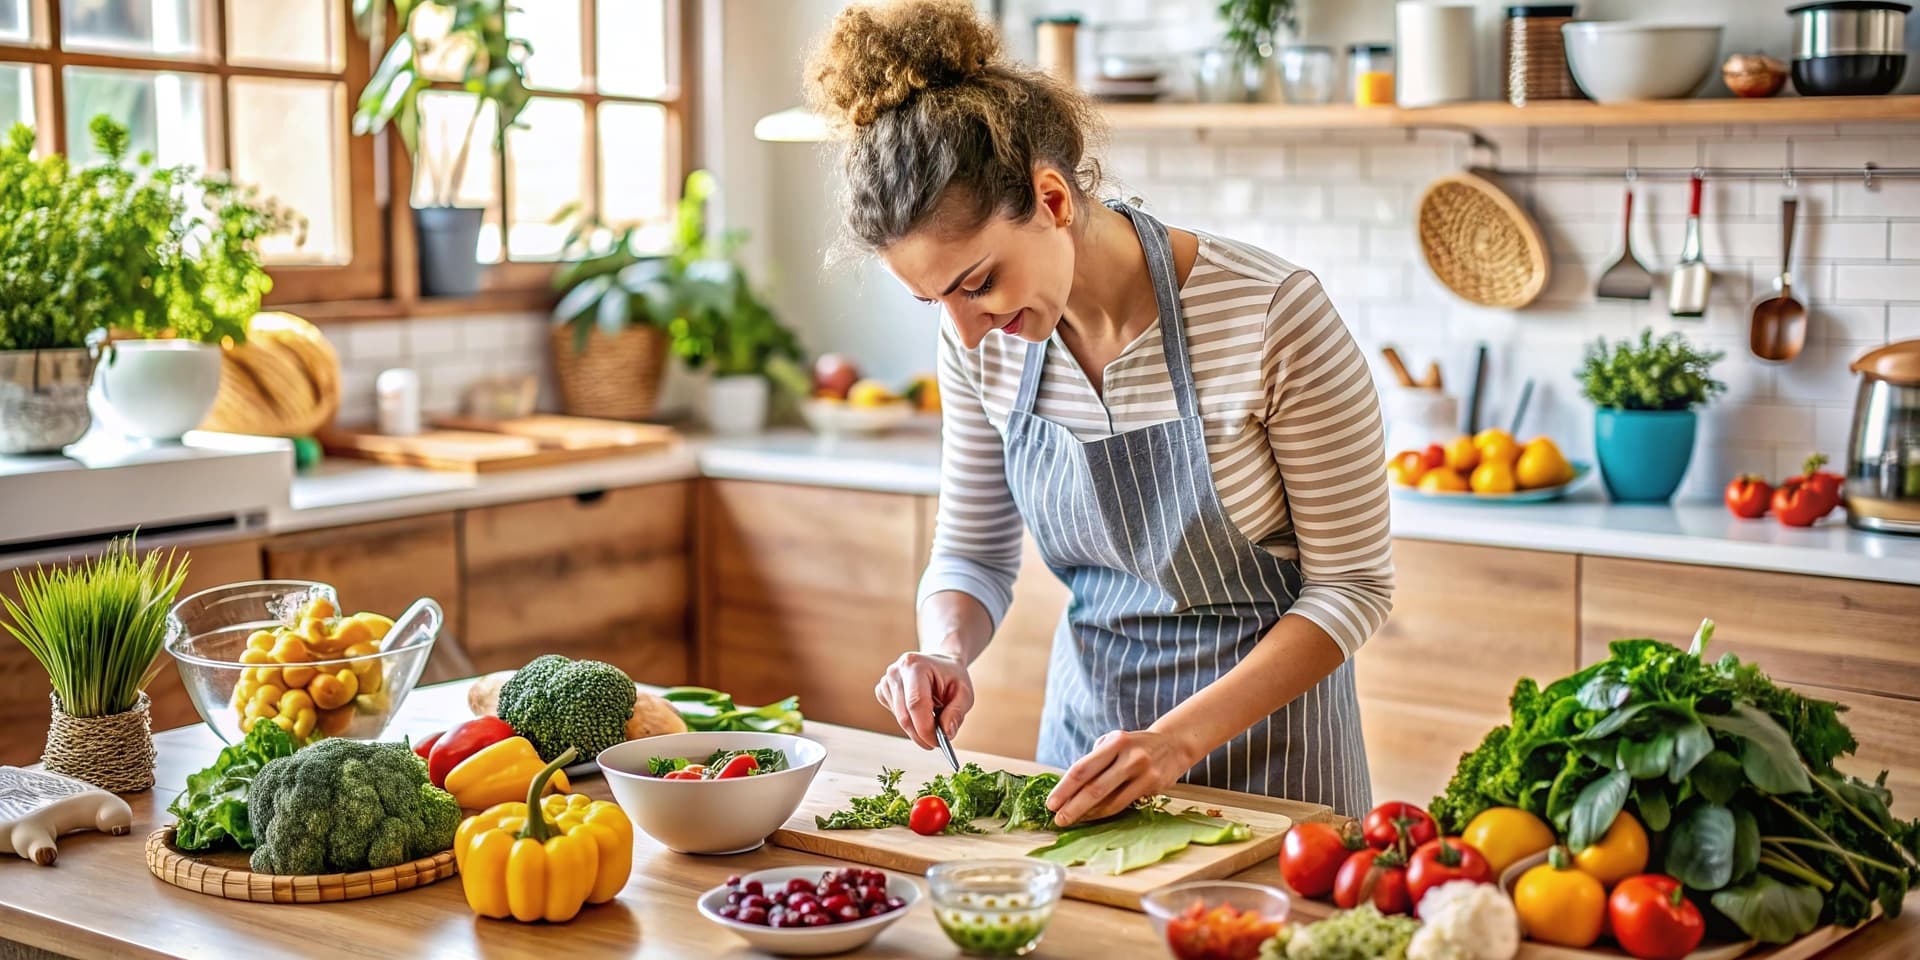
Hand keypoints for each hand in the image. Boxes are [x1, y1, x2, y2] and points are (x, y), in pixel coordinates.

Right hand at [874, 651, 973, 750]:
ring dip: (918, 728)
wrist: (940, 663)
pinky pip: (896, 716)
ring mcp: (886, 681)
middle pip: (905, 716)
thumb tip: (946, 733)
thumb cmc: (952, 677)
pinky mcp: (883, 691)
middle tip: (937, 741)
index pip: (916, 704)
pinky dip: (910, 721)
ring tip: (934, 716)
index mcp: (915, 665)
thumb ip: (957, 713)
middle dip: (921, 735)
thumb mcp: (965, 692)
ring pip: (900, 719)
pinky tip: (920, 711)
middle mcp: (896, 672)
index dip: (926, 729)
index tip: (937, 742)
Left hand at [1047, 730, 1197, 825]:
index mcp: (1116, 742)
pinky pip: (1123, 804)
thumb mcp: (1114, 742)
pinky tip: (1093, 816)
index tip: (1051, 803)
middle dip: (1073, 807)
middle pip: (1095, 788)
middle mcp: (1130, 757)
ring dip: (1088, 814)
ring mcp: (1144, 773)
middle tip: (1058, 819)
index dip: (1065, 788)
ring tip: (1073, 819)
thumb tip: (1070, 788)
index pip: (1083, 768)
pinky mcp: (1153, 787)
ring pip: (1110, 801)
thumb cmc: (1135, 745)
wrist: (1174, 744)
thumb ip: (1095, 760)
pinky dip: (1105, 812)